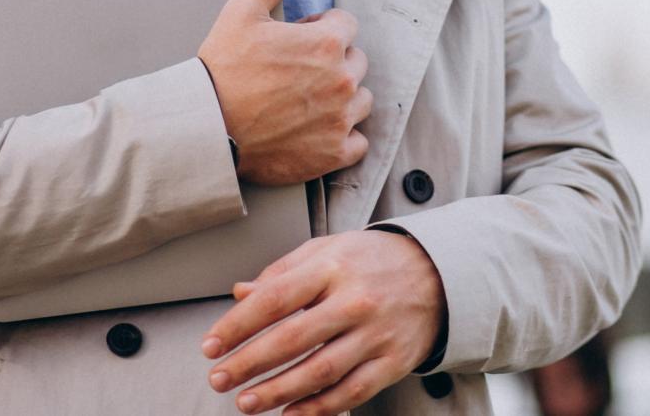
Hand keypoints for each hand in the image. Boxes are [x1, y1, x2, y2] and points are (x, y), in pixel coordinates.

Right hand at [197, 0, 371, 184]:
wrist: (206, 128)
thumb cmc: (223, 69)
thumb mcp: (243, 10)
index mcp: (328, 42)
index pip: (346, 26)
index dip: (319, 30)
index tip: (294, 43)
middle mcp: (343, 80)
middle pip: (356, 63)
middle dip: (332, 64)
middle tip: (295, 74)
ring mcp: (340, 119)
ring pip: (360, 102)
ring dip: (340, 100)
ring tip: (303, 103)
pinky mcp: (333, 153)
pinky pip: (357, 143)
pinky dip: (342, 138)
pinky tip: (313, 132)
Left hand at [200, 231, 446, 414]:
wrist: (439, 272)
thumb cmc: (369, 260)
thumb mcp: (325, 250)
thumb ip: (281, 272)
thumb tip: (239, 293)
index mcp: (330, 267)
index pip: (274, 299)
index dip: (237, 325)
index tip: (210, 345)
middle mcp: (353, 301)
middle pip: (292, 339)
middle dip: (249, 363)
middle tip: (219, 379)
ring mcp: (376, 334)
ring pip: (320, 371)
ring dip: (278, 391)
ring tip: (246, 403)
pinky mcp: (394, 362)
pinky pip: (351, 392)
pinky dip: (318, 407)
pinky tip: (290, 413)